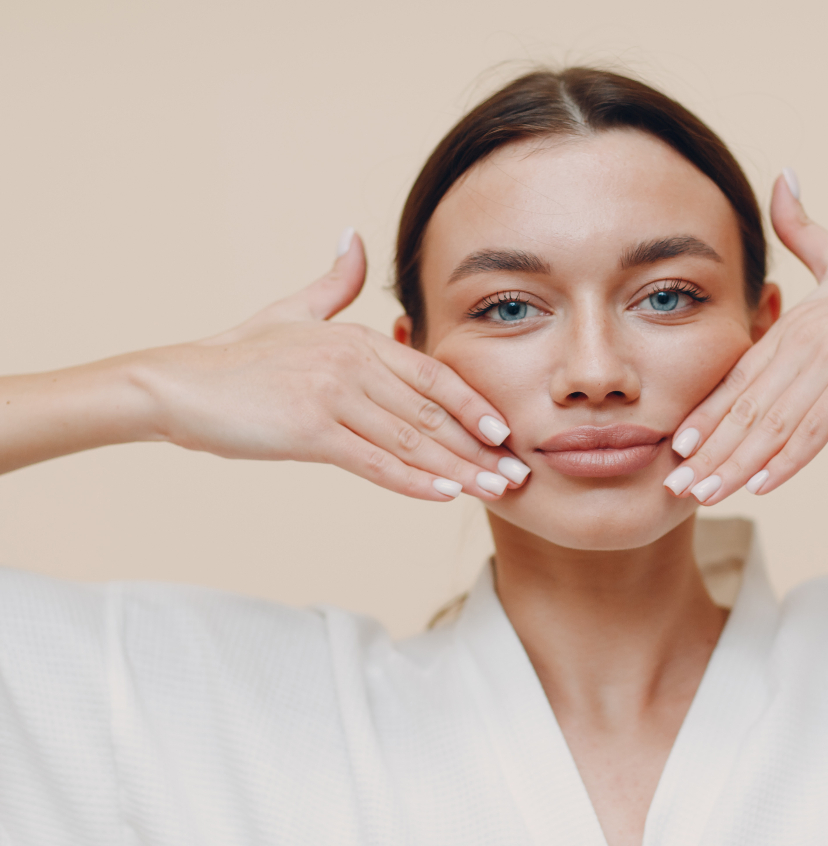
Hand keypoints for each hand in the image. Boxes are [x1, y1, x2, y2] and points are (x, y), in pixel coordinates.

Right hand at [138, 230, 527, 501]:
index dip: (475, 407)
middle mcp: (353, 362)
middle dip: (479, 447)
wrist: (176, 384)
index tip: (506, 434)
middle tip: (517, 474)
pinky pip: (373, 461)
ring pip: (410, 440)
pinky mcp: (309, 430)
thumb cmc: (237, 356)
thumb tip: (352, 235)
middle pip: (432, 412)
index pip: (433, 377)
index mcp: (357, 339)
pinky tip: (443, 495)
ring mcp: (332, 395)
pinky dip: (412, 480)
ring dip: (458, 470)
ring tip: (494, 492)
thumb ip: (333, 283)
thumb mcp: (292, 310)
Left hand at [666, 175, 827, 503]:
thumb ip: (806, 230)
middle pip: (744, 405)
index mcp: (794, 323)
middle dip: (708, 451)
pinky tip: (763, 486)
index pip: (737, 379)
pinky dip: (787, 458)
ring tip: (707, 496)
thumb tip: (784, 174)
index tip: (676, 450)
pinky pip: (816, 425)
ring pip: (772, 422)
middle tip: (676, 488)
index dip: (705, 416)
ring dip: (737, 464)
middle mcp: (802, 338)